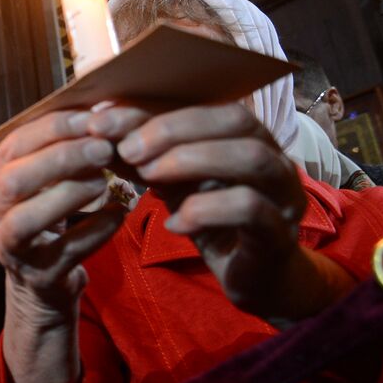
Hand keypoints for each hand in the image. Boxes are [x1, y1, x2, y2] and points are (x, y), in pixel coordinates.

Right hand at [0, 110, 125, 317]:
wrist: (42, 281)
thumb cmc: (47, 218)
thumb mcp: (40, 182)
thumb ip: (56, 150)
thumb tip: (97, 109)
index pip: (13, 146)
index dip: (52, 129)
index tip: (90, 118)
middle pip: (13, 181)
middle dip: (60, 158)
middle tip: (102, 148)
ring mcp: (9, 249)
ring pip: (25, 219)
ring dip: (68, 194)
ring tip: (104, 180)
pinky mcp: (38, 276)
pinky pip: (64, 252)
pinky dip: (93, 231)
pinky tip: (119, 213)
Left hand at [90, 103, 312, 315]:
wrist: (255, 277)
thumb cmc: (213, 221)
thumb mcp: (173, 185)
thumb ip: (145, 158)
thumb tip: (99, 129)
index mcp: (246, 137)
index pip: (206, 105)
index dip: (153, 110)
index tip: (104, 122)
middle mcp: (274, 156)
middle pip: (235, 120)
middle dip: (174, 130)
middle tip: (128, 150)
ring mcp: (284, 194)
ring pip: (251, 157)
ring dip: (193, 160)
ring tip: (149, 177)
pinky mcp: (281, 233)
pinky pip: (250, 209)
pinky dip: (207, 211)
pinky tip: (174, 224)